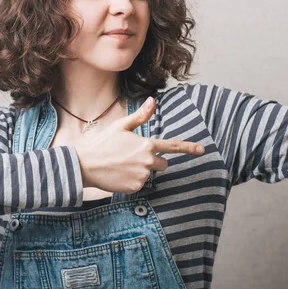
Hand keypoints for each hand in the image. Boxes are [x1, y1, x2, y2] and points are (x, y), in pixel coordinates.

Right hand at [73, 97, 204, 193]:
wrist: (85, 165)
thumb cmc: (103, 143)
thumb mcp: (121, 126)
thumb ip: (140, 116)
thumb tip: (153, 101)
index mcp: (147, 144)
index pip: (172, 146)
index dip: (188, 147)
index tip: (201, 149)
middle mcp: (148, 161)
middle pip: (163, 163)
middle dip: (153, 161)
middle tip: (132, 157)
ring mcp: (142, 176)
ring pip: (150, 173)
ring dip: (141, 170)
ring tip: (122, 165)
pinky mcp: (135, 187)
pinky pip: (140, 184)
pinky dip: (132, 180)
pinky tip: (119, 174)